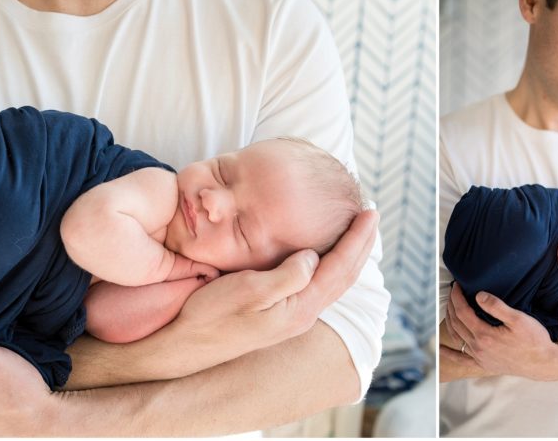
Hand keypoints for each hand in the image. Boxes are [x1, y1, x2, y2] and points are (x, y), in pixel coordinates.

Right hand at [157, 210, 378, 376]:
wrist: (186, 344)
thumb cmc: (211, 315)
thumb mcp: (248, 290)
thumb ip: (287, 276)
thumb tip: (313, 257)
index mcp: (299, 308)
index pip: (339, 267)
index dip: (357, 239)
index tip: (370, 213)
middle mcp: (301, 315)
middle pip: (343, 277)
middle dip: (360, 246)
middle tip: (372, 217)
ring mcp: (291, 318)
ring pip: (332, 283)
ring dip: (348, 256)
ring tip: (358, 234)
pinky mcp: (279, 316)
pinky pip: (317, 286)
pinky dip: (330, 266)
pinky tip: (325, 258)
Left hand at [446, 282, 557, 380]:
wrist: (543, 364)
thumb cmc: (534, 340)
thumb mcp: (519, 319)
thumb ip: (497, 306)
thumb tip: (478, 295)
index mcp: (484, 335)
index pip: (462, 312)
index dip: (456, 297)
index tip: (456, 285)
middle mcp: (478, 347)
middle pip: (456, 322)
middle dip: (452, 305)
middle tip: (452, 292)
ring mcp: (479, 357)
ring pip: (456, 337)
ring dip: (449, 321)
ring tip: (448, 307)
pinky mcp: (483, 364)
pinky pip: (461, 359)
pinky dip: (448, 354)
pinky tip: (439, 350)